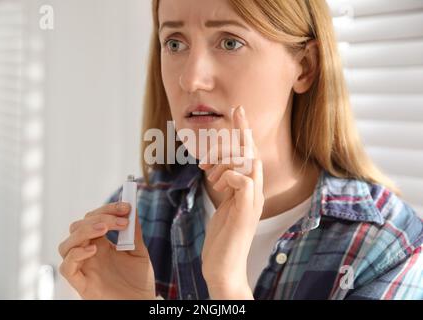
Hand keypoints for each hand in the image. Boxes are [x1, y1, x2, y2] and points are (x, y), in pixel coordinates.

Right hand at [58, 202, 155, 298]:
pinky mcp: (81, 284)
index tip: (126, 206)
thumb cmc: (138, 280)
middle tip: (121, 221)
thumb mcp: (139, 251)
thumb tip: (132, 208)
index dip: (108, 209)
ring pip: (66, 245)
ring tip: (105, 229)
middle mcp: (88, 253)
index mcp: (101, 244)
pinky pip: (66, 268)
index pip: (94, 218)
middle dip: (99, 217)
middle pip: (78, 227)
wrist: (141, 302)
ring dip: (84, 231)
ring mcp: (83, 268)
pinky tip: (94, 250)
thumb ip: (134, 232)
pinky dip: (76, 255)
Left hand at [199, 106, 263, 298]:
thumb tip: (217, 170)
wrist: (223, 267)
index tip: (237, 112)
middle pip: (252, 153)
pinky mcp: (246, 212)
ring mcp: (253, 202)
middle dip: (242, 130)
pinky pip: (243, 182)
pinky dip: (230, 176)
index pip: (248, 155)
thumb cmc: (222, 238)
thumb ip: (226, 187)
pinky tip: (217, 184)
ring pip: (249, 163)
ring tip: (208, 173)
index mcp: (248, 189)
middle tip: (235, 111)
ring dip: (226, 160)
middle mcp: (255, 192)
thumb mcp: (223, 205)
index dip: (243, 132)